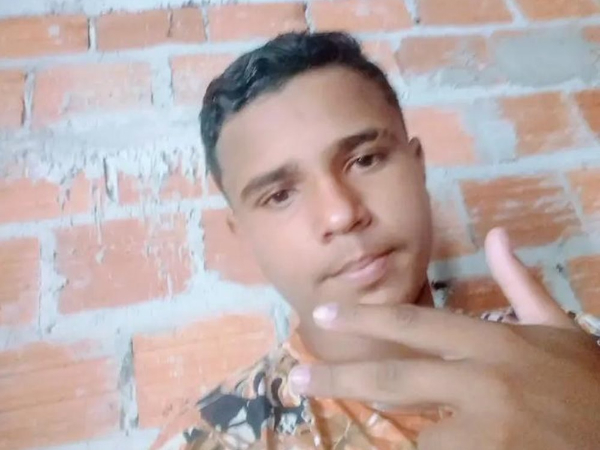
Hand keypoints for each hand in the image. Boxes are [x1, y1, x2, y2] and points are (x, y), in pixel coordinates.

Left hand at [289, 228, 599, 449]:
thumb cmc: (588, 385)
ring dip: (396, 434)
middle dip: (340, 379)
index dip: (364, 318)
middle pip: (394, 379)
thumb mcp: (558, 328)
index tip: (322, 313)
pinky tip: (413, 446)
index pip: (414, 324)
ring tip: (378, 430)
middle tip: (299, 378)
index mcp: (493, 342)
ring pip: (416, 434)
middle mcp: (483, 381)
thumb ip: (521, 284)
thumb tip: (498, 235)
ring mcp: (486, 428)